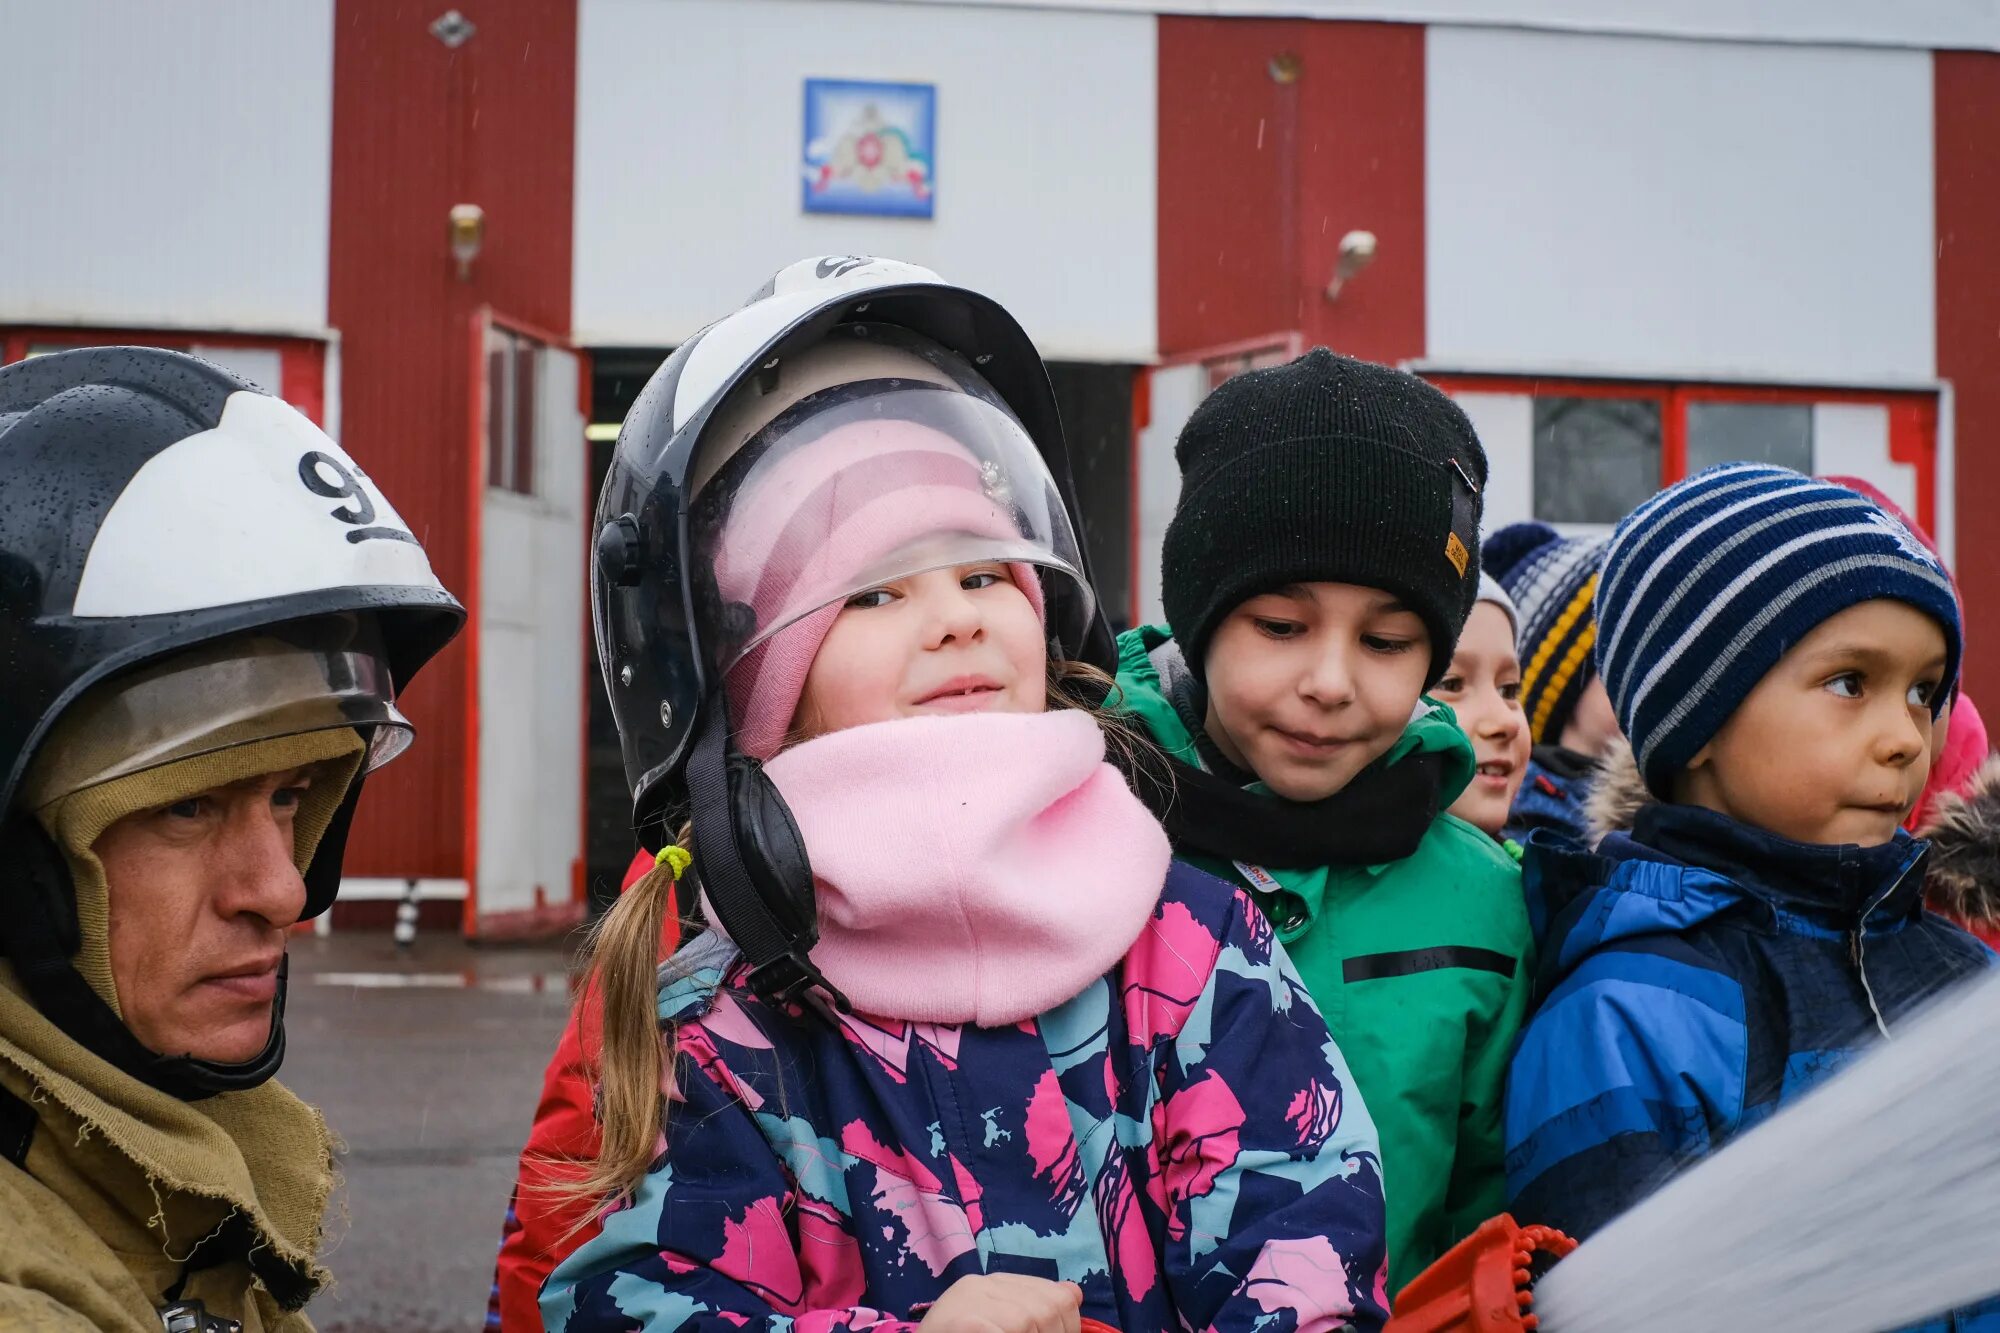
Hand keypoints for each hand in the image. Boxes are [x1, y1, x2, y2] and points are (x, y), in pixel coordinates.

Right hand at [916, 1275, 1084, 1332]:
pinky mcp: (957, 1320)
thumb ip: (1032, 1310)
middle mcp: (981, 1285)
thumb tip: (1073, 1294)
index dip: (1069, 1326)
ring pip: (1024, 1321)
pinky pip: (1000, 1331)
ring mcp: (966, 1301)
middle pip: (1045, 1308)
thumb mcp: (1000, 1324)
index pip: (1056, 1295)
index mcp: (996, 1284)